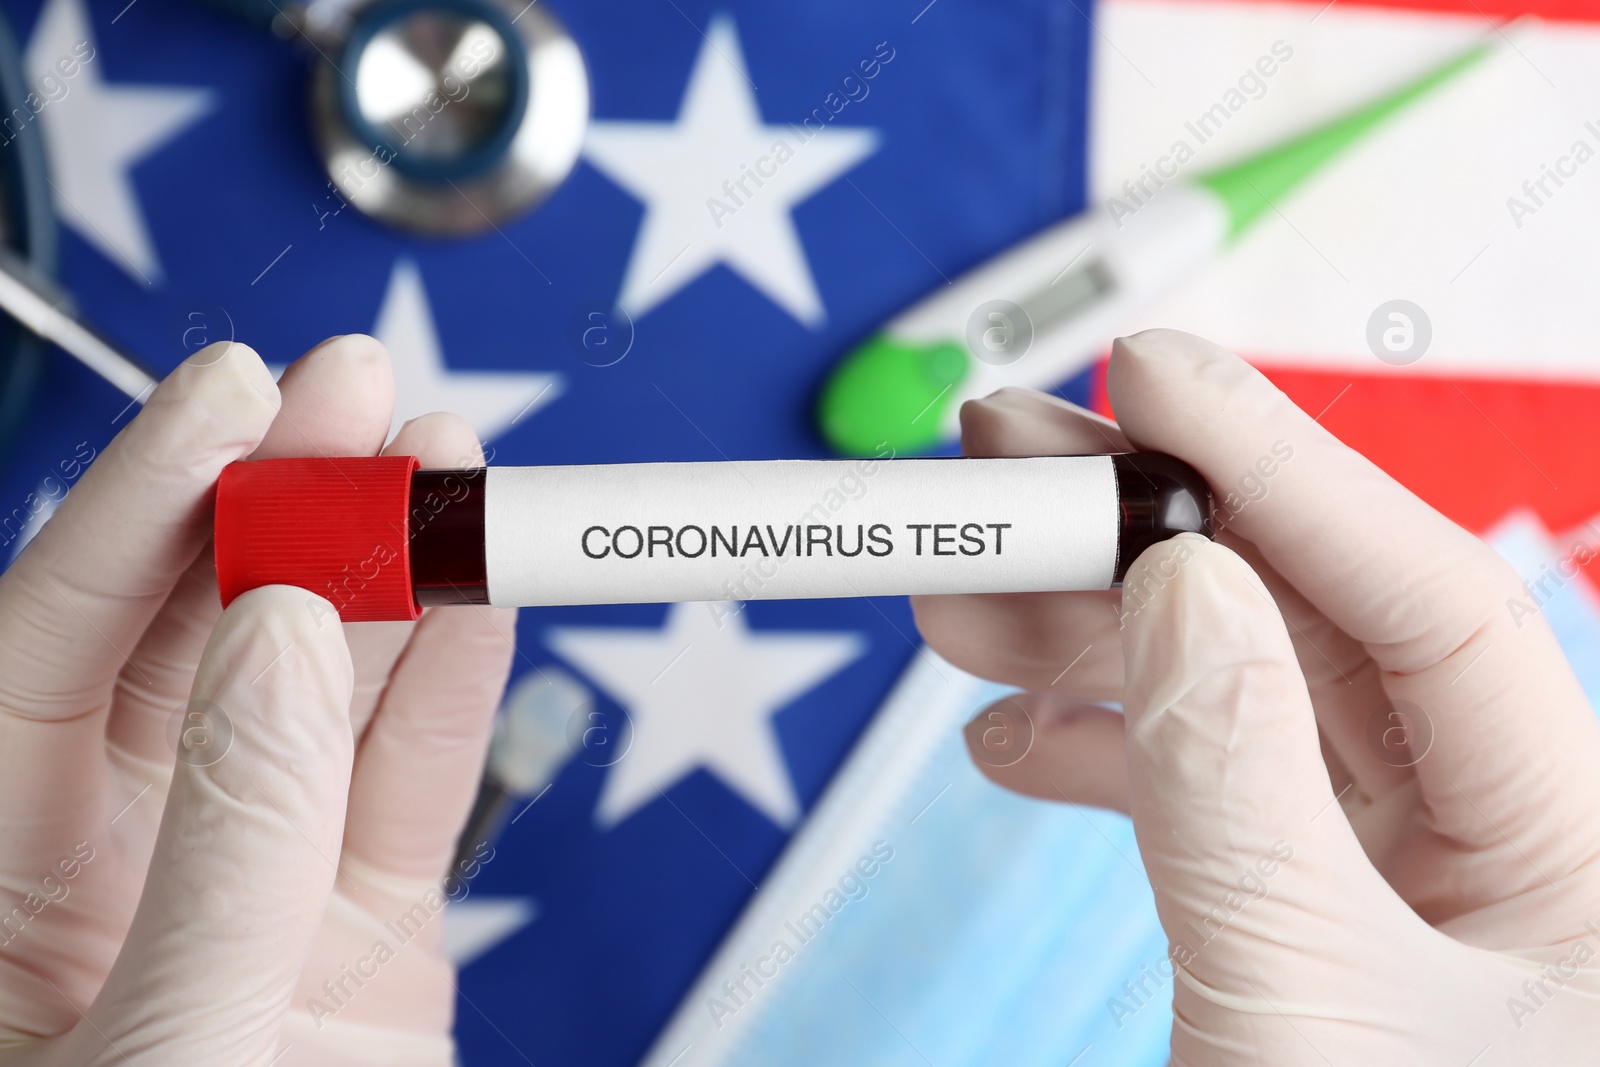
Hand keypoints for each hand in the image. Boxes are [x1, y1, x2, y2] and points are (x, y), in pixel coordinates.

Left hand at [0, 336, 515, 1064]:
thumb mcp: (168, 1050)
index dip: (138, 504)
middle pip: (200, 639)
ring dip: (395, 570)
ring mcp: (258, 891)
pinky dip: (463, 676)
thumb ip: (229, 838)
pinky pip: (418, 779)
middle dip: (283, 502)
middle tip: (363, 393)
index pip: (42, 645)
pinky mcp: (373, 936)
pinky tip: (487, 585)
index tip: (231, 395)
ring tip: (450, 459)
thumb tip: (292, 633)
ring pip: (330, 690)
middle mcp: (114, 870)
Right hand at [914, 330, 1599, 1063]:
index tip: (1147, 378)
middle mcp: (1521, 850)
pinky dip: (1110, 759)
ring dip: (1094, 649)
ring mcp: (1424, 890)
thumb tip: (1177, 587)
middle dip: (1143, 543)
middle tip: (1004, 470)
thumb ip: (1236, 786)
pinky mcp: (1338, 927)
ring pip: (1247, 707)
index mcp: (1590, 856)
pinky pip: (1221, 798)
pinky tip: (1016, 740)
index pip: (1429, 602)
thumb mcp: (1303, 1011)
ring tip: (959, 609)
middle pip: (1315, 634)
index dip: (1279, 468)